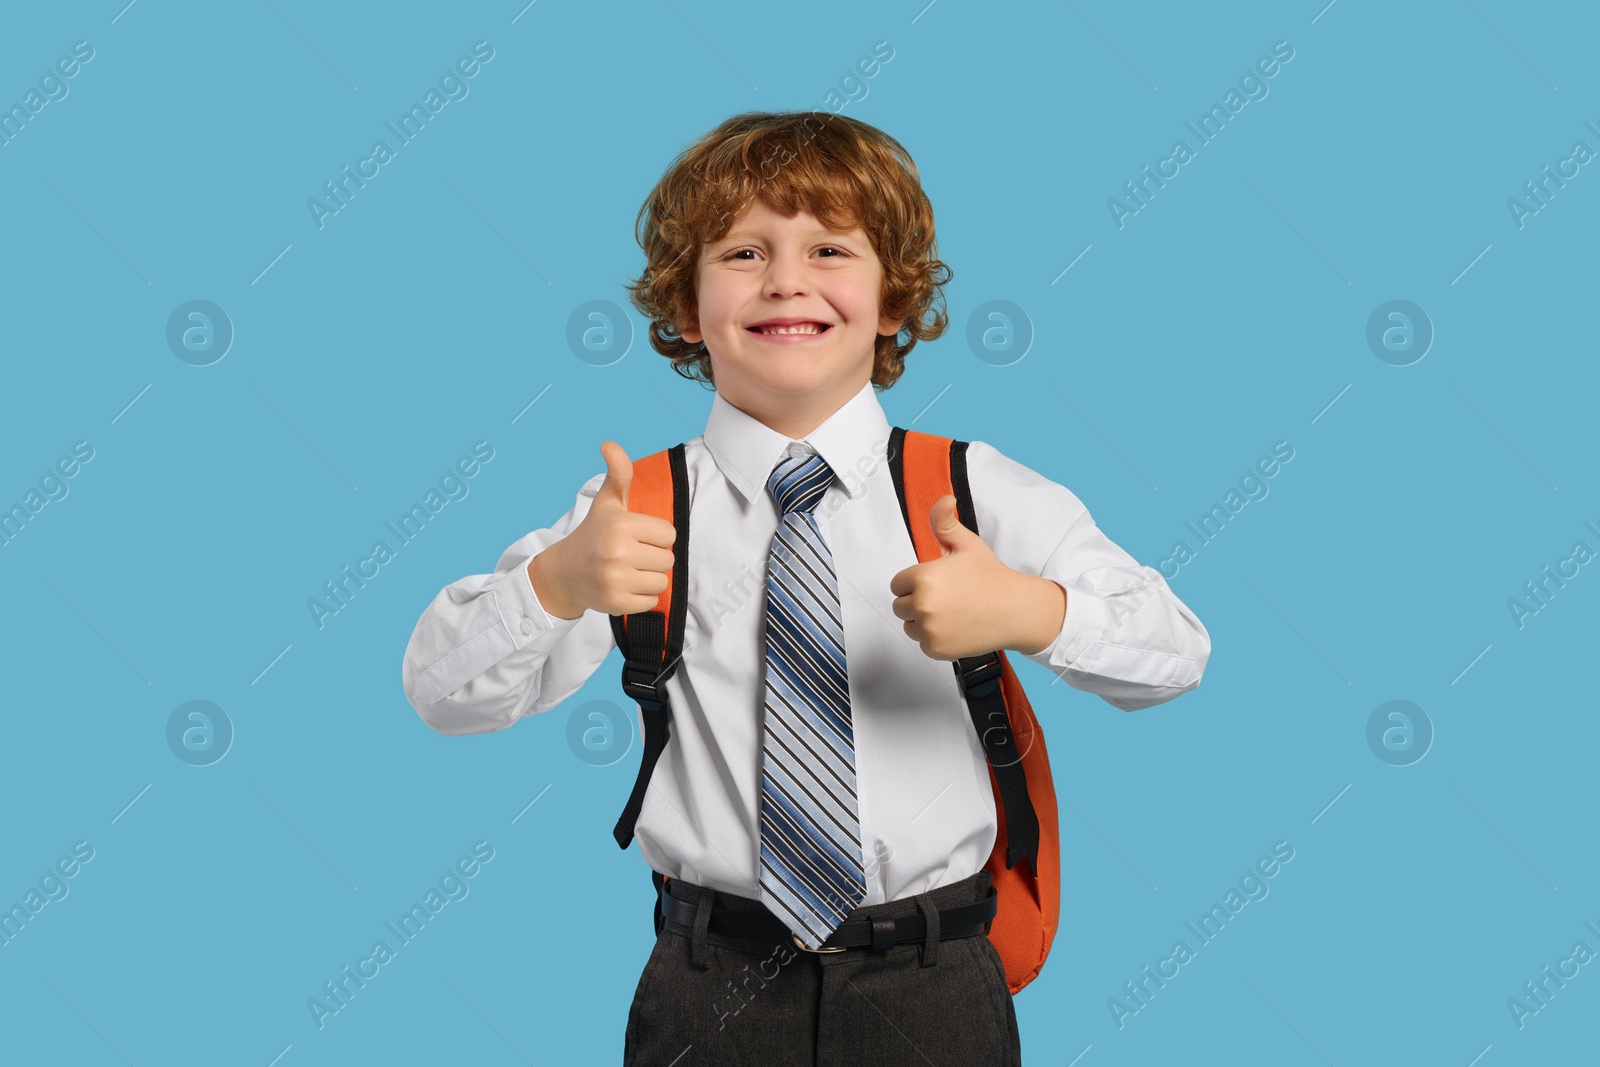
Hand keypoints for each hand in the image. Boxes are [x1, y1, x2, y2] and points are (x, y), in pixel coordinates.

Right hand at [530, 441, 675, 618]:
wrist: (565, 572)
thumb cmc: (594, 534)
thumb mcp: (607, 502)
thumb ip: (618, 473)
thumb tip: (609, 444)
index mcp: (621, 525)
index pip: (668, 534)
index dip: (656, 536)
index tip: (637, 536)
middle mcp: (617, 552)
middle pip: (667, 560)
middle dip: (653, 558)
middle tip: (631, 555)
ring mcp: (616, 579)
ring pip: (661, 582)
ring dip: (648, 579)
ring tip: (628, 571)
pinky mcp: (616, 602)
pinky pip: (651, 602)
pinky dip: (641, 597)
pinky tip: (624, 586)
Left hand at [889, 495, 1066, 660]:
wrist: (1015, 610)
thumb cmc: (992, 578)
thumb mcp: (967, 544)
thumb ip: (945, 522)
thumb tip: (943, 500)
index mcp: (924, 578)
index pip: (897, 584)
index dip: (915, 582)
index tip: (935, 582)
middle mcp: (923, 605)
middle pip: (900, 606)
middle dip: (916, 601)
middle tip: (945, 597)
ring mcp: (929, 630)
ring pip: (909, 626)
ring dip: (922, 621)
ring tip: (950, 612)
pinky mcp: (937, 650)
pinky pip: (923, 644)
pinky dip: (934, 639)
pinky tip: (955, 627)